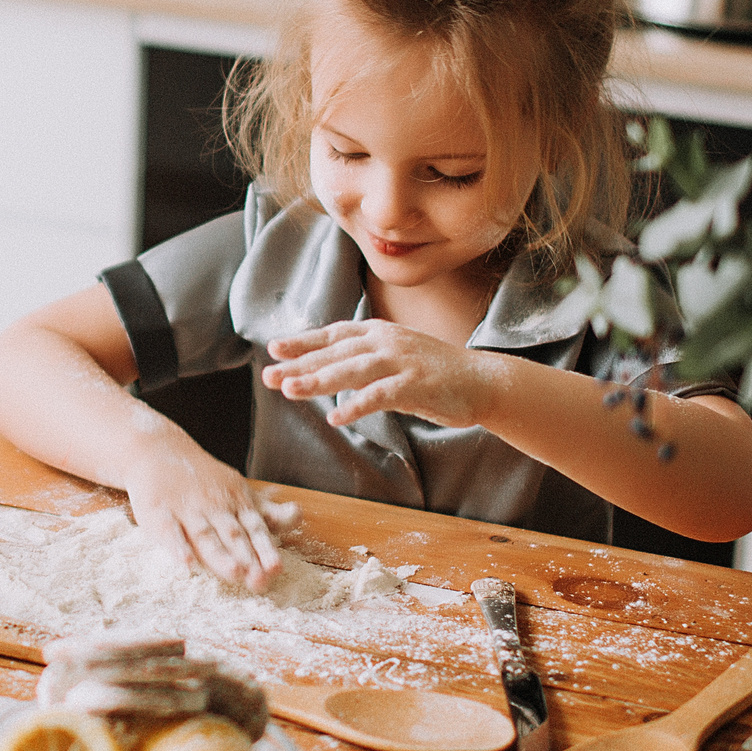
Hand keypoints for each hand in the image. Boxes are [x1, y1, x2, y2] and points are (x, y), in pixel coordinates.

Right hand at [121, 448, 283, 592]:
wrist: (158, 450)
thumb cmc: (205, 480)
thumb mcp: (240, 492)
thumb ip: (268, 512)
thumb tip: (298, 516)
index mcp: (235, 502)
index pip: (254, 529)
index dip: (265, 549)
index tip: (276, 569)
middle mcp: (214, 506)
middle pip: (232, 535)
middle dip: (247, 558)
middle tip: (260, 580)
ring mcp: (186, 509)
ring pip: (205, 535)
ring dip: (219, 555)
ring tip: (234, 572)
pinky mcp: (158, 512)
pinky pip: (169, 531)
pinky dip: (177, 547)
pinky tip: (186, 563)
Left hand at [262, 320, 496, 429]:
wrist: (482, 381)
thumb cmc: (433, 373)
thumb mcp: (393, 358)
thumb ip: (362, 362)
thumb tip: (324, 370)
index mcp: (379, 332)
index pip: (333, 334)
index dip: (303, 342)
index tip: (274, 349)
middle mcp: (386, 341)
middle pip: (335, 352)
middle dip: (300, 364)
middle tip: (269, 375)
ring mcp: (402, 361)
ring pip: (352, 369)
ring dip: (319, 381)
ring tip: (290, 391)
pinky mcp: (417, 384)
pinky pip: (380, 395)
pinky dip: (357, 405)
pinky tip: (337, 418)